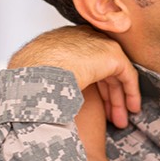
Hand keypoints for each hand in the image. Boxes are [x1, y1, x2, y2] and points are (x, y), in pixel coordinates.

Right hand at [8, 25, 140, 122]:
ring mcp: (98, 44)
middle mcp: (82, 39)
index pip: (83, 64)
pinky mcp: (112, 54)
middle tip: (111, 119)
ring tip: (121, 122)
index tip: (92, 106)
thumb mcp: (34, 76)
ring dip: (118, 100)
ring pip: (115, 75)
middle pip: (101, 70)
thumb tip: (38, 96)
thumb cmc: (27, 78)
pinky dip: (131, 92)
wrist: (37, 70)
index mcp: (62, 42)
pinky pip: (127, 75)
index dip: (91, 88)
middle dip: (107, 96)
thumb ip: (44, 80)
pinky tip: (132, 109)